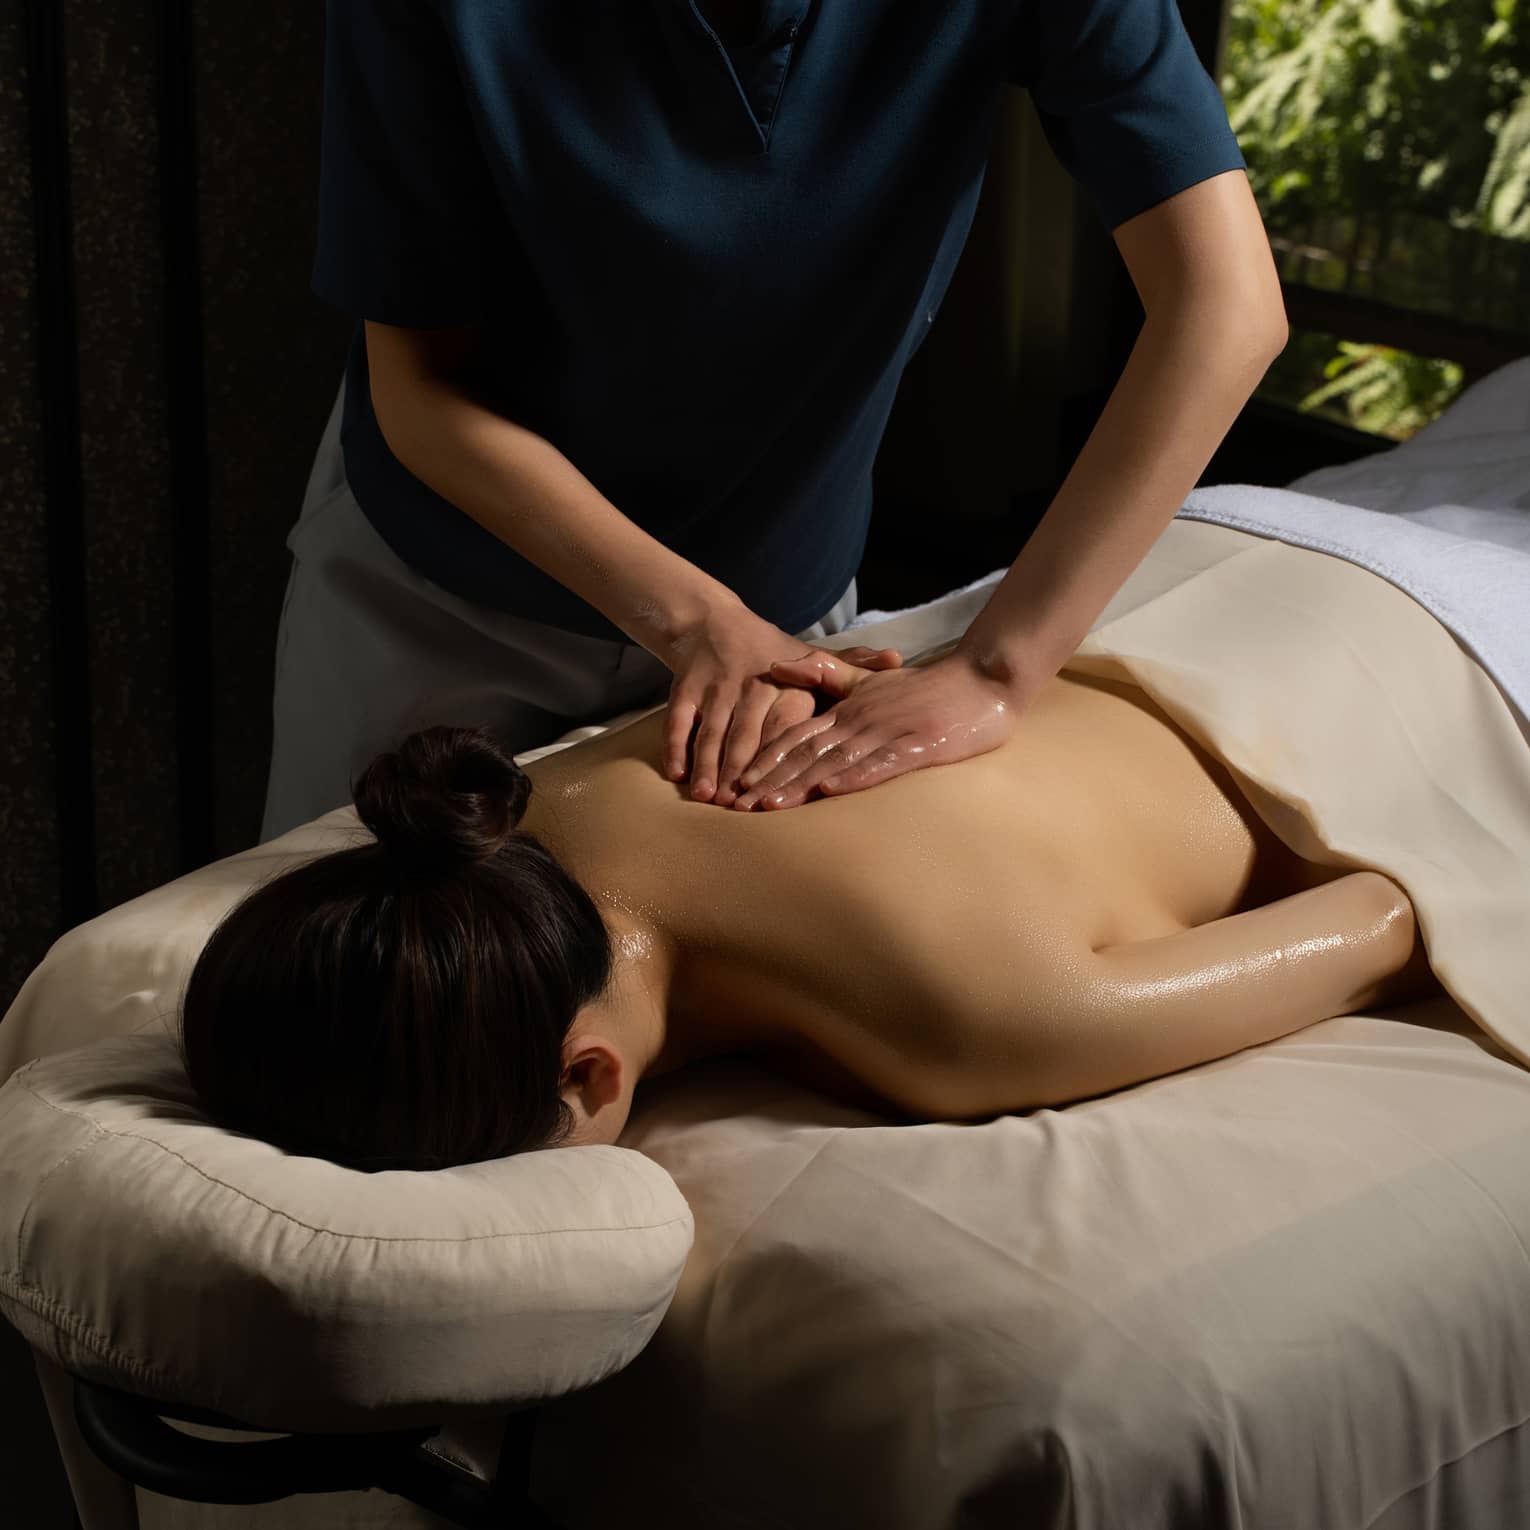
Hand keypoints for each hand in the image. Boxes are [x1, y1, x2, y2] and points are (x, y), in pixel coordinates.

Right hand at [662, 596, 902, 803]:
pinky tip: (677, 775)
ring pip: (712, 730)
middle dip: (743, 769)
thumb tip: (897, 658)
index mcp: (786, 684)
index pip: (787, 726)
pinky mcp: (685, 689)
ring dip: (710, 764)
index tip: (788, 785)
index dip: (786, 756)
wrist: (712, 622)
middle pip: (746, 733)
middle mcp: (751, 685)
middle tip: (743, 806)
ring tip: (711, 798)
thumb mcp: (812, 656)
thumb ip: (852, 665)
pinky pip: (678, 720)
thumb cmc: (771, 653)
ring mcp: (715, 687)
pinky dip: (676, 746)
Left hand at [732, 648, 1023, 809]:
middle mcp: (860, 722)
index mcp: (848, 710)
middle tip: (737, 803)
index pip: (797, 735)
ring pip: (834, 761)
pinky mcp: (916, 746)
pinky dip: (854, 777)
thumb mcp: (869, 678)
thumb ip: (825, 675)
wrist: (981, 681)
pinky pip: (880, 764)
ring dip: (800, 783)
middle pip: (806, 752)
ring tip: (769, 804)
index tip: (736, 780)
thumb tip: (778, 665)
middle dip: (770, 778)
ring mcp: (887, 734)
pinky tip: (830, 791)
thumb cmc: (924, 687)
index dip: (765, 758)